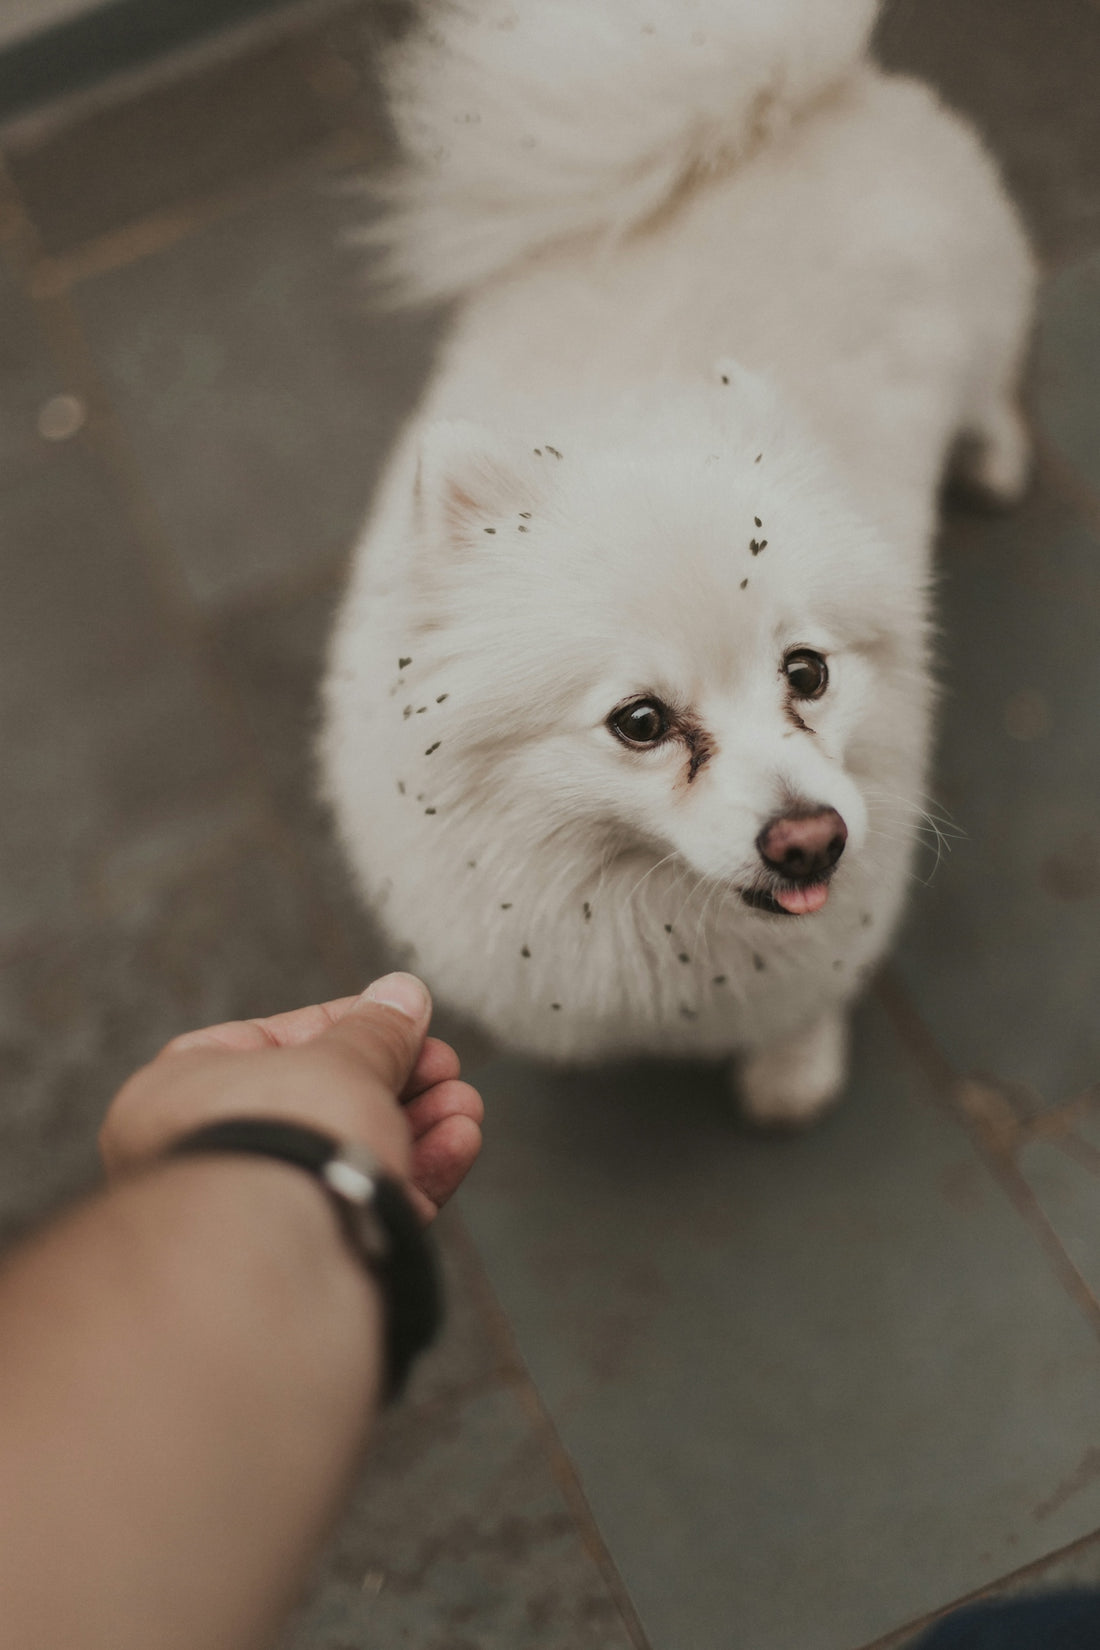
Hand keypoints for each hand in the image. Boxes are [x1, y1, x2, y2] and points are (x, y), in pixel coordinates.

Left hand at [100, 974, 482, 1223]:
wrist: (282, 1257)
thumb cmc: (274, 1148)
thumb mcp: (341, 1059)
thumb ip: (377, 1029)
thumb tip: (401, 995)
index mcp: (180, 1092)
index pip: (270, 1042)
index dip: (347, 1027)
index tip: (400, 1021)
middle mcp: (210, 1155)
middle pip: (322, 1104)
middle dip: (399, 1082)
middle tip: (443, 1066)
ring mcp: (259, 1215)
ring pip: (351, 1159)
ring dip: (418, 1126)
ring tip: (464, 1105)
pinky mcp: (309, 1261)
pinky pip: (366, 1207)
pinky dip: (418, 1175)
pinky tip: (459, 1143)